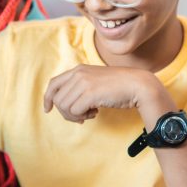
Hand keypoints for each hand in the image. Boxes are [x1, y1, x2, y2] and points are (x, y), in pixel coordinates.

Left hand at [43, 65, 165, 123]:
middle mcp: (78, 74)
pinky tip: (95, 113)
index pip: (53, 83)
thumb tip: (67, 108)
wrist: (138, 85)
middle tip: (82, 116)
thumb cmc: (119, 87)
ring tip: (90, 113)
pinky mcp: (89, 93)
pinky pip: (74, 111)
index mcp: (78, 70)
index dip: (48, 98)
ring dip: (75, 115)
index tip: (48, 109)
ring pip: (64, 107)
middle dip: (66, 112)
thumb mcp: (96, 82)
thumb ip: (81, 89)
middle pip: (57, 99)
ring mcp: (83, 83)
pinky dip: (82, 116)